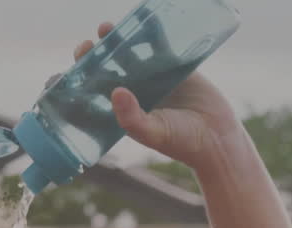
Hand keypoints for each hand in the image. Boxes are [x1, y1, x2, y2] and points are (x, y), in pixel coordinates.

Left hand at [73, 22, 240, 168]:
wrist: (218, 137)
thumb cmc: (182, 142)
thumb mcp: (153, 133)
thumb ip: (132, 118)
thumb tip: (115, 92)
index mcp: (123, 110)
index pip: (96, 92)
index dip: (82, 80)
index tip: (73, 70)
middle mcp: (136, 92)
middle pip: (109, 68)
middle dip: (96, 55)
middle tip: (88, 45)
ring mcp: (154, 78)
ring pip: (131, 53)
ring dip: (118, 40)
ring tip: (107, 28)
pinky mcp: (175, 66)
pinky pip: (160, 45)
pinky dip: (152, 32)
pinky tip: (144, 21)